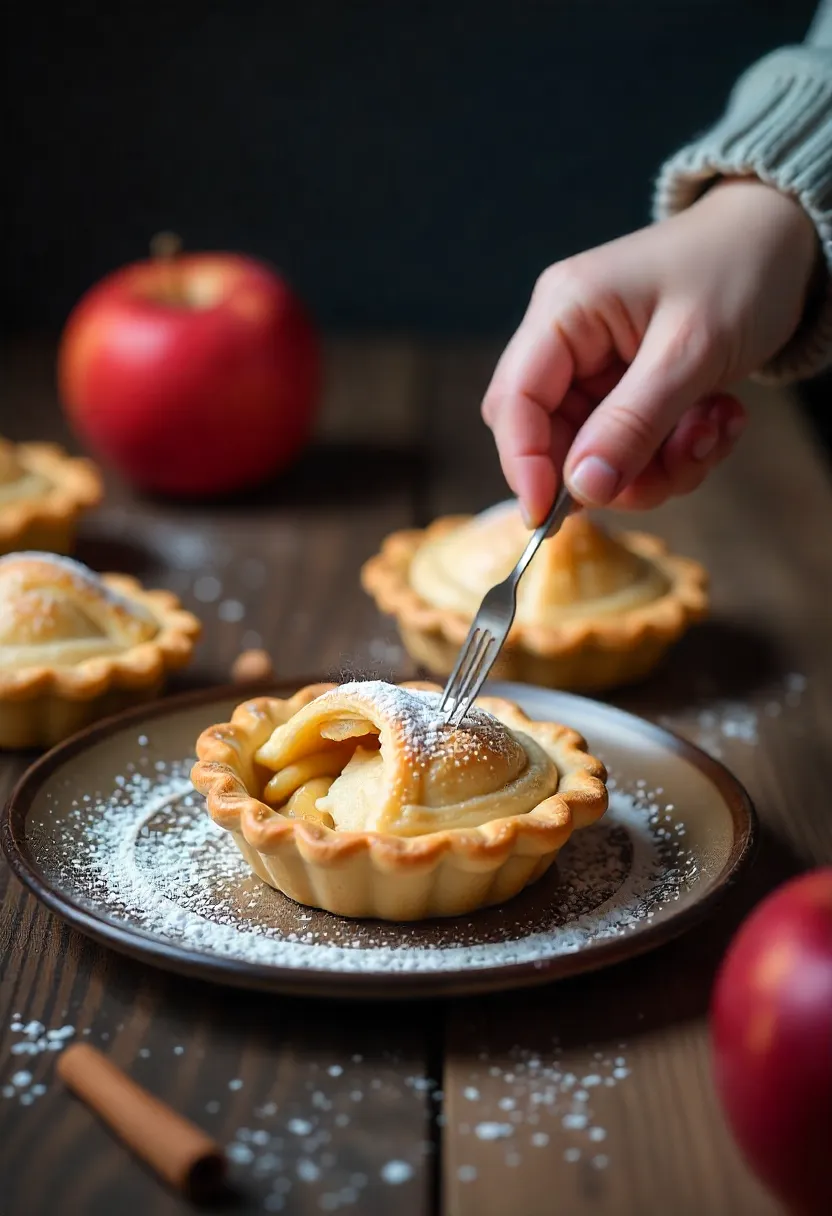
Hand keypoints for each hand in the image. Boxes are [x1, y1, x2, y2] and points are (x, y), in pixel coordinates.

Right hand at [482, 179, 817, 522]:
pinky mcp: (625, 389)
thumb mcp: (691, 350)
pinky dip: (674, 453)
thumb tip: (581, 489)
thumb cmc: (739, 269)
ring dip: (656, 466)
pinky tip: (717, 420)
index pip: (514, 402)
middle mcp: (567, 341)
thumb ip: (633, 422)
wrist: (783, 239)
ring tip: (713, 430)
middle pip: (549, 438)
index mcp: (564, 311)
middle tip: (671, 469)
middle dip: (609, 470)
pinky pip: (631, 448)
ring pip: (594, 455)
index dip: (523, 465)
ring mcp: (595, 368)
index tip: (546, 519)